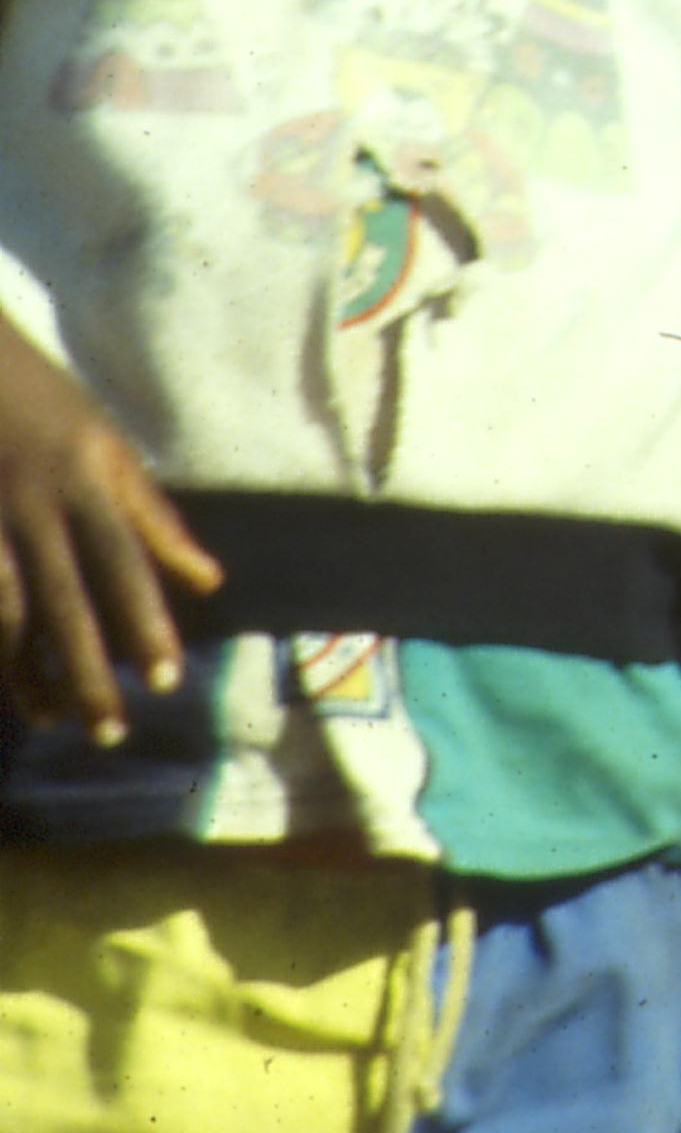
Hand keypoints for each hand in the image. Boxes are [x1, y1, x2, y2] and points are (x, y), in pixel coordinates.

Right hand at [0, 307, 218, 741]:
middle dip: (88, 669)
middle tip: (112, 730)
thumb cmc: (47, 402)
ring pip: (7, 613)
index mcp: (87, 474)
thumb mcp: (108, 443)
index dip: (145, 621)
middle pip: (65, 599)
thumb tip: (209, 579)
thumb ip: (154, 514)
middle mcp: (34, 500)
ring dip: (28, 673)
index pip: (125, 559)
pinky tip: (4, 682)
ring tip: (54, 720)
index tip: (166, 680)